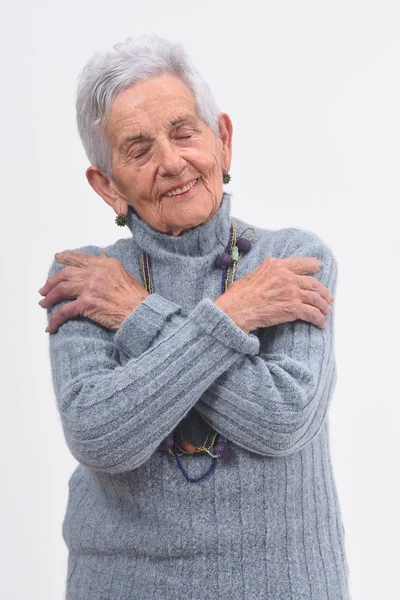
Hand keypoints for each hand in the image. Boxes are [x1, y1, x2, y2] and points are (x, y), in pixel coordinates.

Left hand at [38, 251, 149, 333]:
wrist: (141, 313)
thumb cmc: (137, 299)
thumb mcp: (126, 275)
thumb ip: (110, 267)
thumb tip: (101, 257)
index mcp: (106, 264)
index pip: (80, 258)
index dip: (66, 258)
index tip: (58, 257)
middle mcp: (96, 273)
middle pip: (66, 273)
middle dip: (52, 281)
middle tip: (44, 288)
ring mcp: (90, 287)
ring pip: (61, 289)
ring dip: (50, 297)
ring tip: (44, 304)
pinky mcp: (87, 303)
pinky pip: (65, 311)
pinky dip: (55, 319)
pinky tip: (51, 326)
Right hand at [214, 256, 334, 333]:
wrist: (236, 309)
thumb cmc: (238, 295)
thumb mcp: (253, 275)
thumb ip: (267, 274)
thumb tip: (271, 280)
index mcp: (276, 265)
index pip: (300, 264)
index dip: (312, 265)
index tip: (318, 267)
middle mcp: (286, 276)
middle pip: (312, 282)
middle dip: (323, 291)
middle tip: (328, 297)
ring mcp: (291, 291)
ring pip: (315, 297)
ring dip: (323, 305)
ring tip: (327, 311)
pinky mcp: (293, 307)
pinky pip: (312, 313)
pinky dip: (318, 318)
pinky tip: (320, 323)